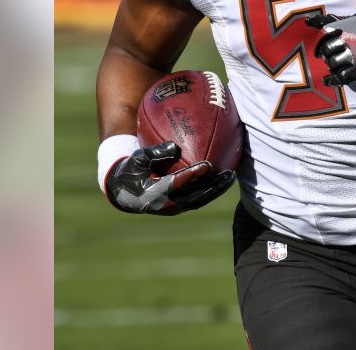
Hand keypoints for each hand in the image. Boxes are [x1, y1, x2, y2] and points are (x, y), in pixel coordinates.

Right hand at [104, 141, 235, 214]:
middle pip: (195, 196)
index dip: (193, 174)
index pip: (177, 183)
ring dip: (216, 190)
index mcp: (154, 193)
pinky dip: (211, 190)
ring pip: (200, 200)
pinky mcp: (179, 207)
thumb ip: (154, 152)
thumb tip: (175, 147)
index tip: (207, 164)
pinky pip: (199, 199)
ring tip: (231, 177)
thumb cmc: (130, 171)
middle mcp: (167, 204)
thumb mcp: (137, 159)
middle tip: (228, 174)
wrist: (124, 192)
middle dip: (213, 186)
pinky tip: (222, 179)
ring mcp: (174, 208)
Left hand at [306, 13, 355, 85]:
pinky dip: (332, 80)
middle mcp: (349, 40)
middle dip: (325, 51)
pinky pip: (341, 77)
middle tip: (329, 53)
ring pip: (332, 63)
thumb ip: (338, 19)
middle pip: (326, 48)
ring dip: (331, 64)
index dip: (317, 32)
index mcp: (348, 26)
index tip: (311, 32)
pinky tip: (328, 81)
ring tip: (335, 63)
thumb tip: (313, 21)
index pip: (324, 29)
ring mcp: (354, 55)